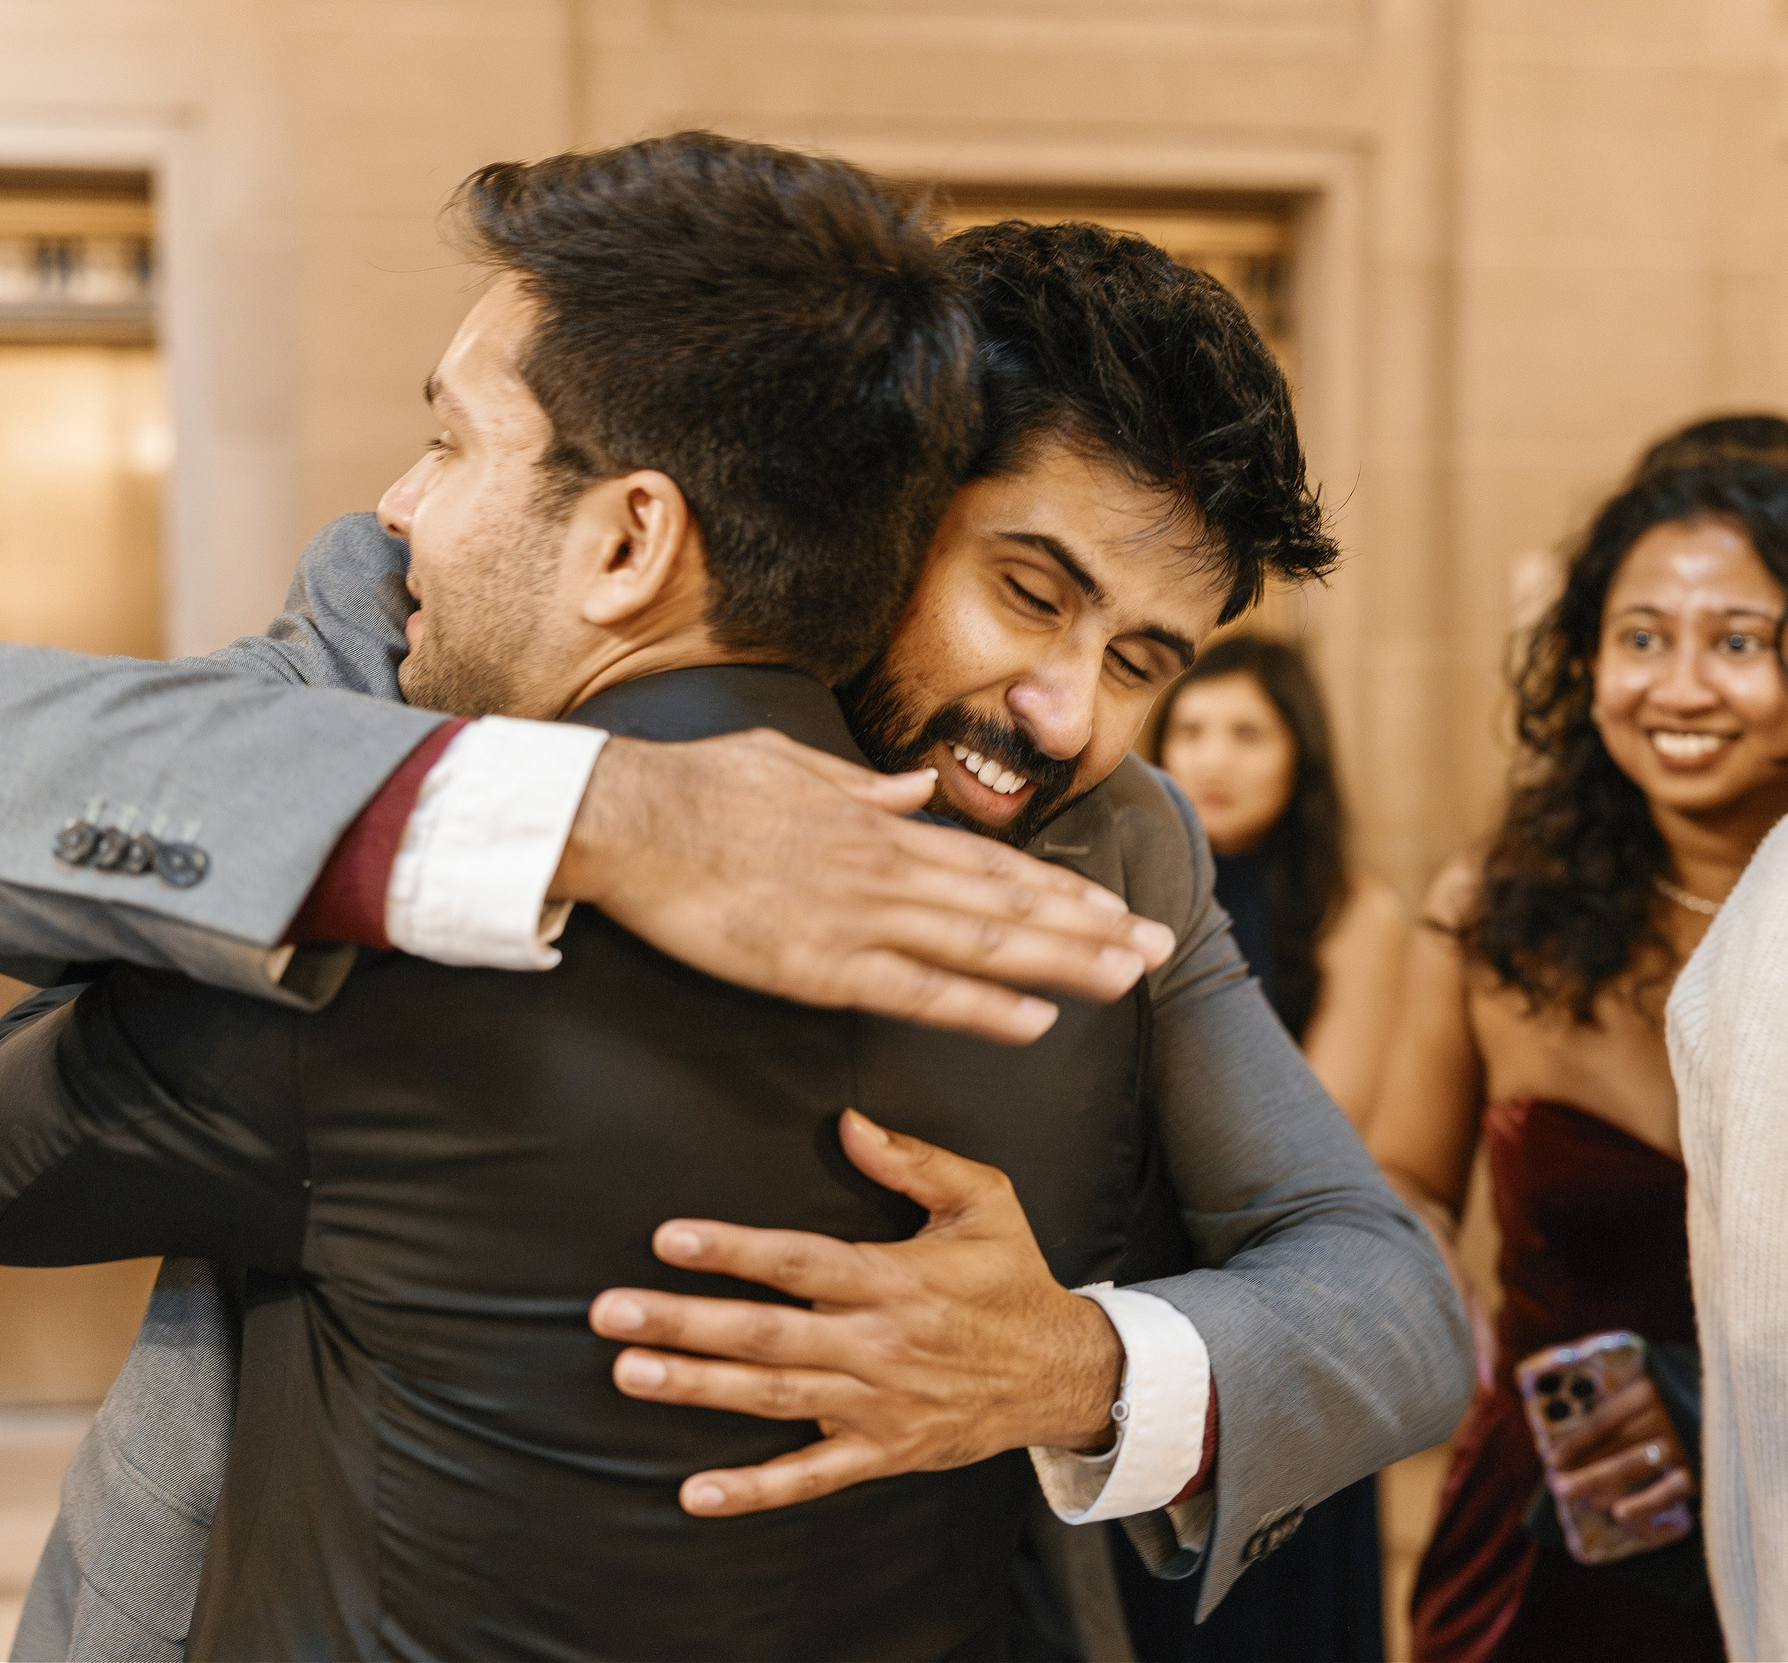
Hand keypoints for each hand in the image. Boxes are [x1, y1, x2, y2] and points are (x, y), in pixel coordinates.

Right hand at [551, 730, 1173, 1044]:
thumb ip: (863, 784)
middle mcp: (887, 867)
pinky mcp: (819, 964)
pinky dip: (981, 1006)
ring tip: (1127, 979)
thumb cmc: (697, 788)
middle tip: (1160, 948)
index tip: (1115, 908)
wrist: (627, 816)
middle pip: (1010, 903)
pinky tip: (1034, 1022)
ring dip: (1062, 963)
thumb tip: (914, 786)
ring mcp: (859, 916)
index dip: (1061, 889)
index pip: (993, 864)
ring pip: (983, 943)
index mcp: (880, 825)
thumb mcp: (792, 765)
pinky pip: (918, 991)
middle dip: (1091, 929)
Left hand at [588, 1110, 1123, 1517]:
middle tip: (611, 1311)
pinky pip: (812, 1476)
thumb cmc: (1014, 1278)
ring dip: (698, 1387)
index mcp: (896, 1278)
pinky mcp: (883, 1451)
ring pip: (774, 1397)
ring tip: (629, 1373)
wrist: (1064, 1371)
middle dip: (684, 1321)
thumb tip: (847, 1122)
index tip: (670, 1239)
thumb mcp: (983, 1200)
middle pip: (768, 1333)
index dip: (734, 1250)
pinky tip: (696, 1492)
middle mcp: (879, 1342)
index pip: (800, 1262)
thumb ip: (914, 1160)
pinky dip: (755, 1489)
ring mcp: (878, 1404)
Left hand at [1542, 1375, 1694, 1545]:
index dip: (1577, 1441)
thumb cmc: (1693, 1398)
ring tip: (1580, 1501)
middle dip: (1584, 1467)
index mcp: (1650, 1388)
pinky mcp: (1705, 1468)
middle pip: (1616, 1442)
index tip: (1552, 1459)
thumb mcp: (1661, 1388)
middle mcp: (1666, 1412)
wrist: (1743, 1405)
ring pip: (1636, 1464)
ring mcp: (1686, 1439)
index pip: (1604, 1419)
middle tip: (1558, 1487)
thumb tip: (1584, 1440)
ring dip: (1603, 1483)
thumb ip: (1628, 1405)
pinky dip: (1645, 1503)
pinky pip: (1669, 1490)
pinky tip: (1620, 1515)